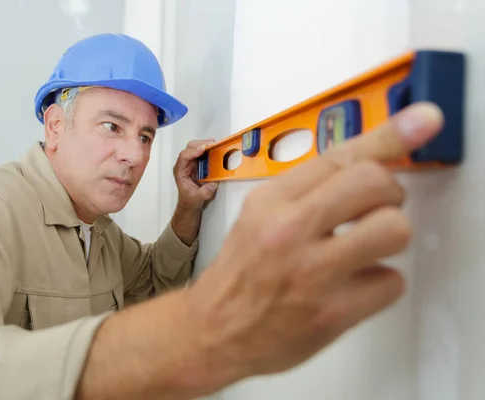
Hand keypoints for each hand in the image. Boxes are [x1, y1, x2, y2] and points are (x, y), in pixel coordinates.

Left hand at [173, 139, 218, 209]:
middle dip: (200, 144)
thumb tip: (214, 182)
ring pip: (195, 147)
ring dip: (204, 144)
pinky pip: (201, 152)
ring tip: (214, 144)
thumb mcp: (199, 198)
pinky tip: (214, 147)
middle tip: (211, 144)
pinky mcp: (197, 163)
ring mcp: (190, 163)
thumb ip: (206, 191)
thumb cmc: (191, 199)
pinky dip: (208, 149)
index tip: (203, 149)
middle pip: (189, 148)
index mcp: (180, 171)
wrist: (191, 202)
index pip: (184, 157)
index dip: (193, 151)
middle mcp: (184, 164)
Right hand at [188, 103, 443, 382]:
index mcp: (270, 200)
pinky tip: (355, 286)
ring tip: (364, 248)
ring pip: (394, 229)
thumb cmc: (241, 273)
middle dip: (389, 195)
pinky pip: (392, 282)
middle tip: (373, 211)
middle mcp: (288, 230)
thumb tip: (365, 162)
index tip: (423, 120)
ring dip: (389, 236)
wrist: (216, 330)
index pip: (340, 156)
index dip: (389, 136)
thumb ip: (308, 188)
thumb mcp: (259, 216)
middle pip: (376, 184)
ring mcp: (312, 273)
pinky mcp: (332, 313)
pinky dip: (380, 283)